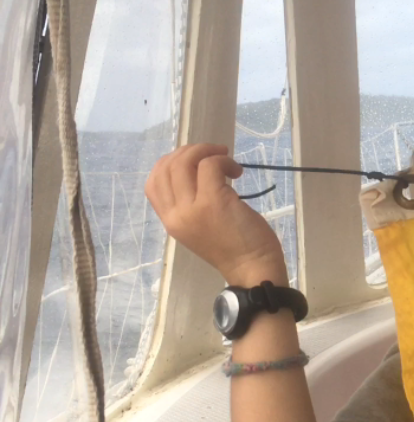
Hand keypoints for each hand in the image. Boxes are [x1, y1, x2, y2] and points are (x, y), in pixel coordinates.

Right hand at [145, 144, 285, 285]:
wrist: (253, 269)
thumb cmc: (233, 249)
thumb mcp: (200, 229)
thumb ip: (190, 206)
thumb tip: (197, 171)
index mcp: (170, 221)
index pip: (152, 183)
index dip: (170, 164)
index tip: (194, 162)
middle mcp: (175, 214)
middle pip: (166, 167)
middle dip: (190, 151)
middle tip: (214, 154)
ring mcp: (192, 208)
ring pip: (184, 162)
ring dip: (207, 152)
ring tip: (227, 160)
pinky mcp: (214, 201)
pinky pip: (210, 165)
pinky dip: (223, 160)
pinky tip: (237, 171)